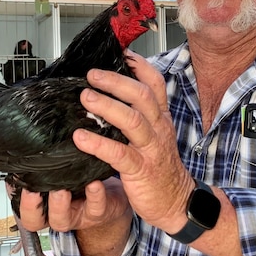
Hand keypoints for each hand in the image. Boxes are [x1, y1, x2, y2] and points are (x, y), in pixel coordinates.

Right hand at [16, 178, 129, 232]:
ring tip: (60, 189)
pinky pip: (95, 207)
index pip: (23, 211)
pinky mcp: (99, 212)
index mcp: (45, 207)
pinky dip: (94, 194)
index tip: (15, 181)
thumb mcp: (62, 177)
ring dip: (59, 204)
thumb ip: (44, 170)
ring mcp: (77, 216)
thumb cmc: (83, 184)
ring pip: (62, 219)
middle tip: (32, 190)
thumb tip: (24, 153)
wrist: (114, 196)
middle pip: (35, 221)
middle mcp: (57, 215)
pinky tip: (93, 182)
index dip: (17, 199)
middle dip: (32, 206)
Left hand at [73, 51, 194, 234]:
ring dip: (107, 106)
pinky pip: (119, 153)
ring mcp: (151, 149)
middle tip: (92, 75)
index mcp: (161, 119)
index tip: (121, 52)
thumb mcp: (154, 137)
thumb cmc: (159, 168)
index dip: (139, 66)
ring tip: (84, 98)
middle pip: (142, 96)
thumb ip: (137, 117)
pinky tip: (80, 138)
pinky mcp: (141, 170)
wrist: (175, 203)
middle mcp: (158, 129)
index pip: (155, 84)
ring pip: (132, 120)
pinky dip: (98, 144)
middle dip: (116, 82)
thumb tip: (107, 95)